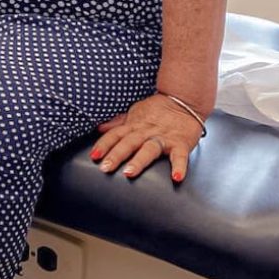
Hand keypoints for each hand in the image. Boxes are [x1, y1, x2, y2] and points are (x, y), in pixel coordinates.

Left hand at [89, 93, 208, 183]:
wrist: (184, 100)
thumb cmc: (158, 110)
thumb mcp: (135, 113)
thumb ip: (119, 123)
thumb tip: (100, 129)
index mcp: (134, 125)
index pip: (116, 134)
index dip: (104, 144)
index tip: (94, 156)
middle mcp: (147, 131)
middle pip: (129, 142)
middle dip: (116, 155)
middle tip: (105, 167)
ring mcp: (164, 137)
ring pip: (149, 149)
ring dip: (139, 161)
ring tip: (129, 173)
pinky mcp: (181, 143)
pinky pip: (180, 156)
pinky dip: (179, 167)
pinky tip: (176, 178)